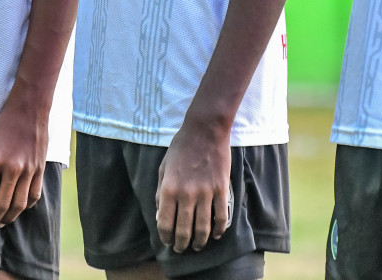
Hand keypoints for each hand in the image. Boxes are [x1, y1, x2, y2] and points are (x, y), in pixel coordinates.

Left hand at [0, 92, 47, 231]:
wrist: (29, 109)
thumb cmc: (3, 125)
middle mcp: (14, 169)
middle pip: (3, 204)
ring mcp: (29, 171)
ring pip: (20, 204)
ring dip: (9, 217)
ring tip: (1, 223)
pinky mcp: (40, 169)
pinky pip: (34, 195)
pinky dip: (26, 206)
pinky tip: (17, 209)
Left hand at [156, 121, 231, 252]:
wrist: (204, 131)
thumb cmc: (181, 147)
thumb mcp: (163, 167)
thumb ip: (160, 191)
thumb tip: (160, 213)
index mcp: (169, 189)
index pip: (165, 223)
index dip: (165, 237)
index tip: (167, 242)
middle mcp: (186, 194)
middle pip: (184, 230)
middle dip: (181, 244)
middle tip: (181, 249)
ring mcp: (205, 193)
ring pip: (203, 228)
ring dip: (200, 242)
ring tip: (197, 246)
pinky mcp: (221, 190)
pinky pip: (221, 217)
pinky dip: (219, 230)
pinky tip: (216, 235)